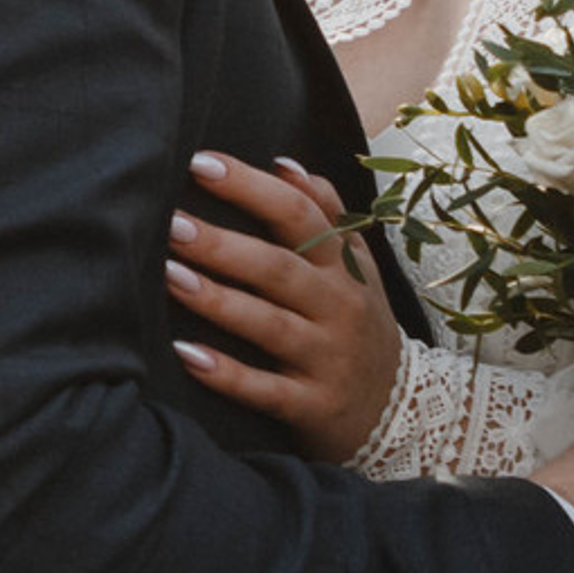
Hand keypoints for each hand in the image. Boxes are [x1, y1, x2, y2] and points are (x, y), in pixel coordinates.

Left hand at [167, 150, 403, 464]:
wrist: (403, 409)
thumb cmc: (356, 322)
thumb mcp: (356, 267)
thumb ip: (326, 213)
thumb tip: (283, 164)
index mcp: (344, 266)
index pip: (300, 215)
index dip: (252, 187)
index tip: (201, 164)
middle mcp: (338, 307)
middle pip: (279, 268)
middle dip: (223, 244)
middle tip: (171, 221)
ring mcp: (327, 358)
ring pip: (269, 325)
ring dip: (218, 300)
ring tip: (169, 275)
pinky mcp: (313, 405)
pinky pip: (266, 390)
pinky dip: (227, 374)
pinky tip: (186, 354)